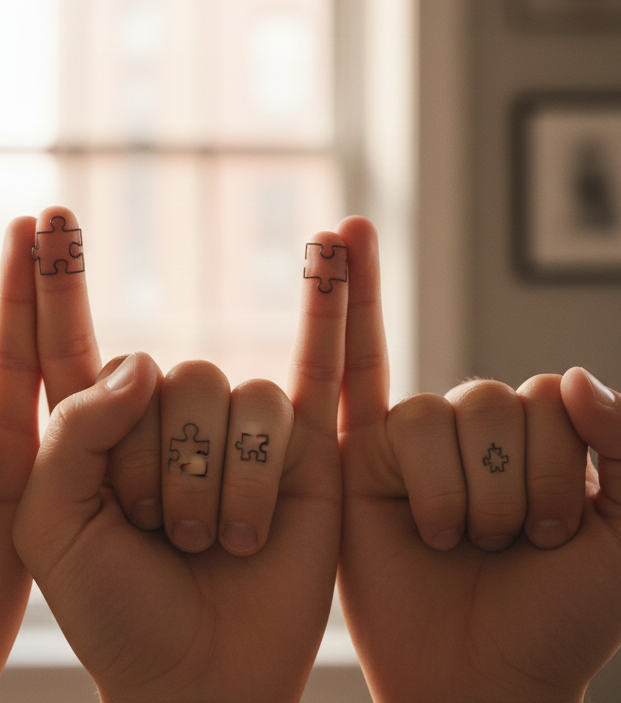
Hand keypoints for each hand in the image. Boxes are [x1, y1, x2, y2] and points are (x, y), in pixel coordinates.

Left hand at [15, 206, 350, 702]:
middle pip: (170, 378)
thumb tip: (145, 363)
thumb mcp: (52, 530)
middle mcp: (166, 417)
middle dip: (162, 471)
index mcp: (95, 432)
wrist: (200, 680)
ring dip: (222, 487)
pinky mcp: (300, 448)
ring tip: (213, 544)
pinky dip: (336, 302)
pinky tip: (345, 241)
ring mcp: (234, 429)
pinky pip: (320, 366)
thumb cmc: (115, 617)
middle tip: (157, 537)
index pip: (68, 337)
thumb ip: (74, 435)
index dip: (52, 279)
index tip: (39, 217)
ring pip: (233, 398)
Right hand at [336, 216, 620, 702]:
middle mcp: (470, 430)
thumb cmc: (556, 618)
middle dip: (508, 487)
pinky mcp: (357, 457)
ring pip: (436, 417)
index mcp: (533, 439)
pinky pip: (351, 375)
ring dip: (456, 495)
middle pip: (490, 401)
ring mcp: (412, 440)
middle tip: (503, 545)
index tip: (559, 536)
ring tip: (453, 542)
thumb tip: (567, 376)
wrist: (480, 681)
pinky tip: (332, 241)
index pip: (546, 398)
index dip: (559, 467)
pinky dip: (339, 298)